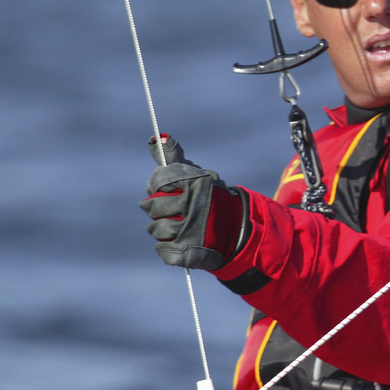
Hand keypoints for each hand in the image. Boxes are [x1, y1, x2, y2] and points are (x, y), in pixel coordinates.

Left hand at [141, 151, 245, 270]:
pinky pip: (162, 249)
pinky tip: (177, 241)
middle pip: (152, 207)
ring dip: (159, 229)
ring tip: (173, 226)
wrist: (237, 227)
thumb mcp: (194, 174)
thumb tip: (156, 137)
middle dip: (156, 208)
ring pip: (155, 229)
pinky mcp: (189, 251)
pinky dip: (165, 247)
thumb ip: (172, 158)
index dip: (155, 186)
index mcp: (195, 183)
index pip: (158, 181)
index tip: (160, 189)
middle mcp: (194, 205)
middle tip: (168, 209)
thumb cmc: (208, 197)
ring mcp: (191, 230)